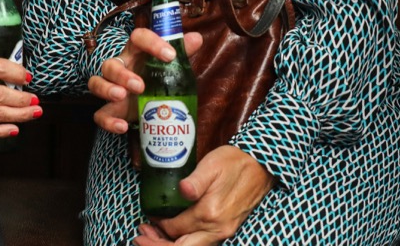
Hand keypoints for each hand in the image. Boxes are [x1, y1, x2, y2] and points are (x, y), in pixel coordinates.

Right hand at [87, 27, 203, 135]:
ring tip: (122, 96)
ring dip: (107, 89)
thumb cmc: (157, 76)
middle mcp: (121, 68)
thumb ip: (182, 51)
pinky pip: (100, 114)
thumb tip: (196, 37)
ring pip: (97, 83)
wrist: (147, 100)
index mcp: (136, 53)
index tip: (170, 55)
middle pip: (110, 64)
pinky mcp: (111, 109)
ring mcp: (112, 88)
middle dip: (123, 75)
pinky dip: (108, 121)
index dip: (152, 42)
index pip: (138, 38)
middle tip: (140, 86)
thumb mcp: (170, 65)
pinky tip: (123, 126)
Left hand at [134, 145, 273, 245]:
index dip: (158, 226)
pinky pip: (201, 244)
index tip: (147, 217)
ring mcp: (224, 232)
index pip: (176, 229)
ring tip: (151, 237)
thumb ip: (196, 180)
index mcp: (211, 212)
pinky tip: (173, 234)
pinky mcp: (226, 230)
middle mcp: (218, 228)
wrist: (260, 166)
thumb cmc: (234, 162)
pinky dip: (183, 242)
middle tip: (139, 237)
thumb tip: (183, 189)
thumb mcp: (212, 164)